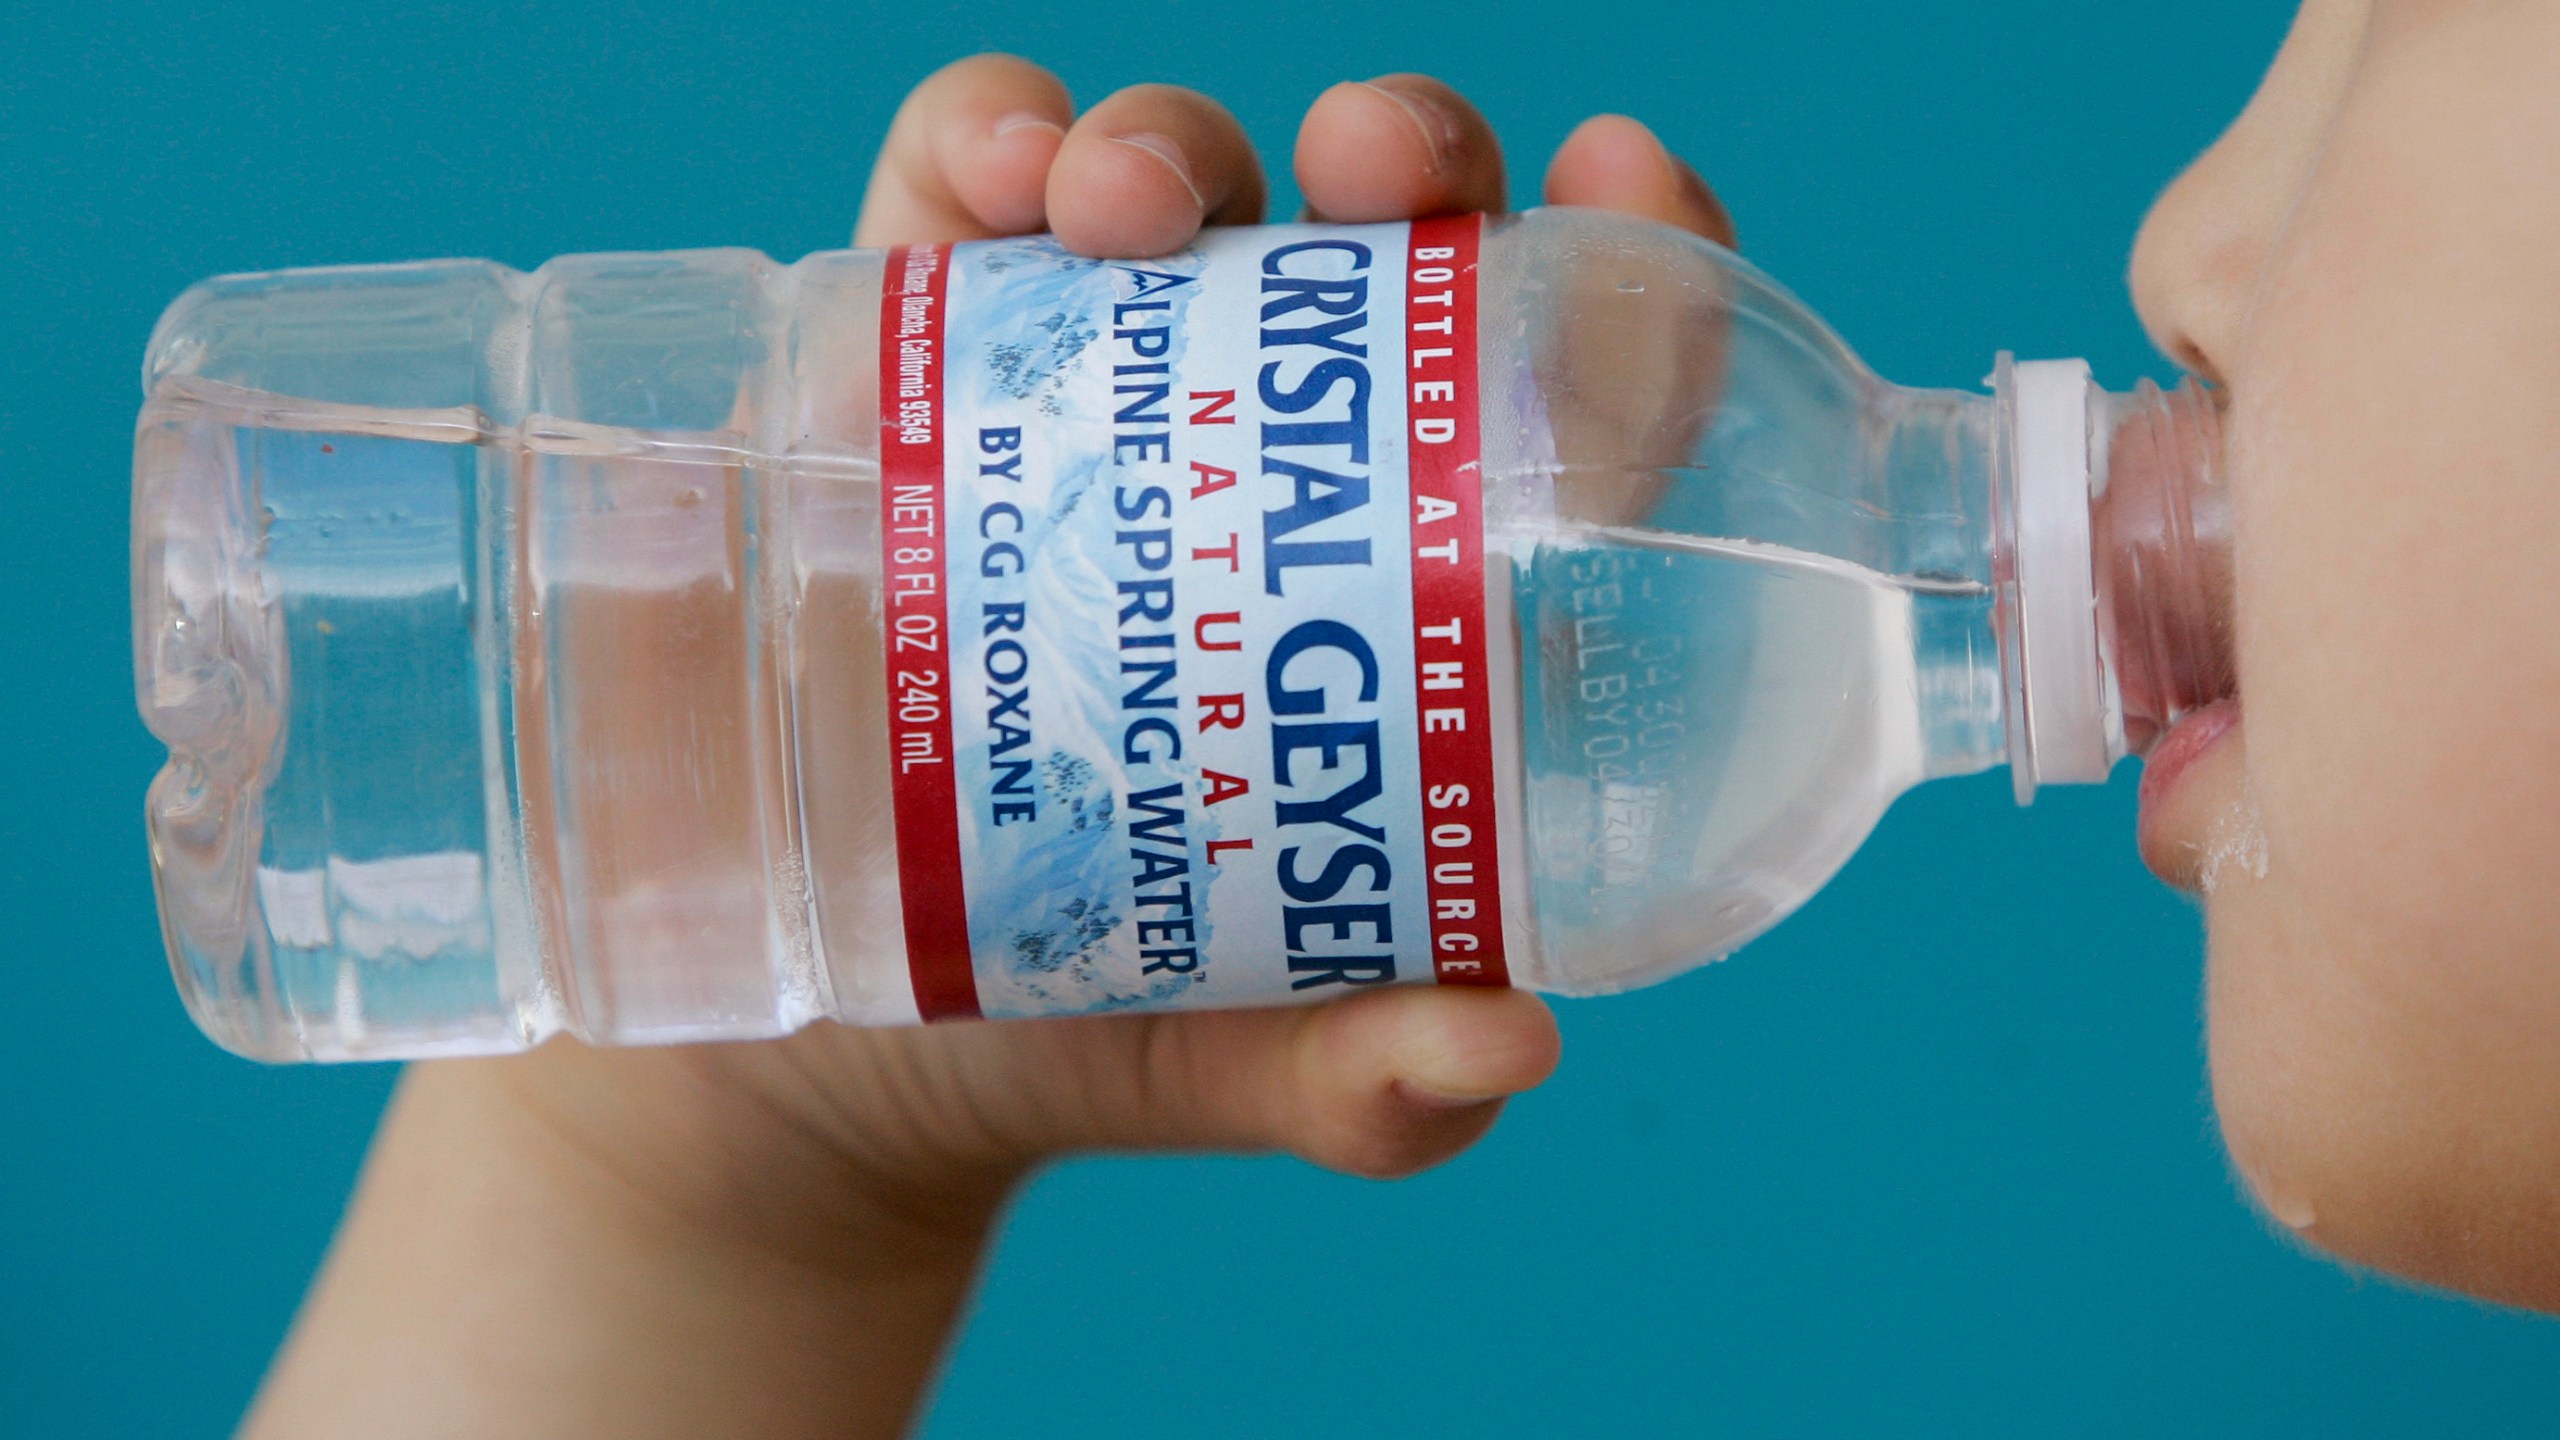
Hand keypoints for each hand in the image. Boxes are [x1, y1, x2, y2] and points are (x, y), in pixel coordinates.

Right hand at [242, 57, 1737, 1439]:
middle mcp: (1258, 452)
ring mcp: (1077, 387)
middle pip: (1373, 234)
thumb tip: (1508, 1041)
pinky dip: (983, 136)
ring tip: (1127, 207)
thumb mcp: (1252, 1063)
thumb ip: (1381, 1080)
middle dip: (1401, 151)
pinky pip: (951, 185)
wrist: (808, 1043)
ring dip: (1173, 140)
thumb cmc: (1080, 1023)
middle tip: (1374, 177)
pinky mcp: (899, 363)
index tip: (1624, 185)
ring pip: (1170, 179)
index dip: (1624, 261)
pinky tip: (993, 186)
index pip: (1559, 384)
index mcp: (1399, 576)